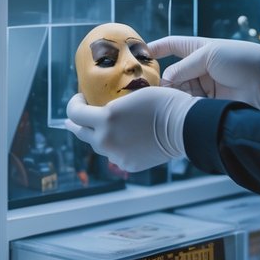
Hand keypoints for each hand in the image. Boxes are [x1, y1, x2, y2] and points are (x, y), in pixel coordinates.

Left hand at [65, 88, 195, 171]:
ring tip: (104, 126)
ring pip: (98, 144)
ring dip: (97, 134)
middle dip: (77, 122)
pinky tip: (125, 137)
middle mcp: (106, 139)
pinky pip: (115, 154)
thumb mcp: (132, 94)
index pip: (74, 114)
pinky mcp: (128, 164)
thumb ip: (112, 105)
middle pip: (81, 132)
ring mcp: (117, 155)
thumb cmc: (163, 103)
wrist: (185, 127)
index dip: (74, 104)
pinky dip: (116, 146)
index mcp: (106, 118)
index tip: (80, 98)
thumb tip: (102, 108)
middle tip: (77, 116)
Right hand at [149, 35, 259, 108]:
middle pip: (171, 74)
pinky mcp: (209, 105)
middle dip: (159, 80)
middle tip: (144, 88)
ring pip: (178, 91)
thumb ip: (185, 66)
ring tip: (156, 100)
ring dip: (169, 95)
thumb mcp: (210, 54)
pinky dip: (180, 108)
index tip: (137, 54)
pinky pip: (190, 106)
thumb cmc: (243, 59)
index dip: (155, 49)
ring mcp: (204, 87)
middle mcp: (198, 69)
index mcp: (198, 50)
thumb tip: (165, 78)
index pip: (171, 46)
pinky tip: (172, 110)